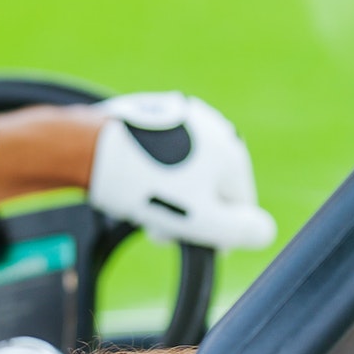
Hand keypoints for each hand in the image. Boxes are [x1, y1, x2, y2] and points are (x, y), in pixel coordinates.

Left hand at [87, 92, 275, 250]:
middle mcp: (213, 127)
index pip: (238, 207)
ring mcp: (182, 117)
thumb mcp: (201, 221)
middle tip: (156, 229)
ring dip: (169, 196)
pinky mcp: (153, 114)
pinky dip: (153, 172)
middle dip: (187, 213)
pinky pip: (163, 154)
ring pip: (185, 171)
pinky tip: (131, 184)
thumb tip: (264, 231)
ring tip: (139, 207)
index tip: (183, 239)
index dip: (215, 232)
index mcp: (231, 150)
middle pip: (210, 186)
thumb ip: (240, 231)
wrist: (89, 148)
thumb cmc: (145, 187)